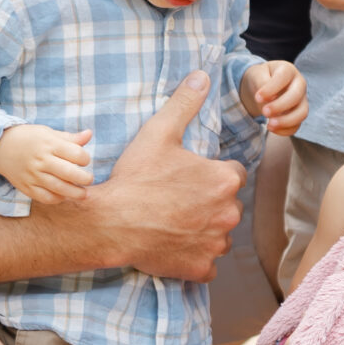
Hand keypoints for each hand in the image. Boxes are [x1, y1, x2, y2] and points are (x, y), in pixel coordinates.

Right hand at [0, 122, 93, 204]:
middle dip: (84, 178)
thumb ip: (70, 138)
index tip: (85, 161)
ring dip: (75, 193)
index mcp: (49, 144)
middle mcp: (41, 160)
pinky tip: (64, 197)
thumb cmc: (29, 138)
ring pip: (58, 188)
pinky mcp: (26, 187)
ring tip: (84, 195)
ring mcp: (33, 175)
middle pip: (69, 173)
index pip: (75, 154)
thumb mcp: (48, 132)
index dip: (85, 159)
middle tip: (89, 180)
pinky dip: (57, 199)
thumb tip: (89, 134)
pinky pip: (45, 197)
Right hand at [65, 70, 241, 280]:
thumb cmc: (136, 178)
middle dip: (209, 202)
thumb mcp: (158, 133)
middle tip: (177, 199)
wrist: (111, 223)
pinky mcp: (202, 268)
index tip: (186, 176)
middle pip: (227, 204)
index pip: (232, 173)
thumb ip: (184, 103)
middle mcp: (229, 212)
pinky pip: (207, 262)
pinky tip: (174, 243)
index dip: (209, 173)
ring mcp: (216, 244)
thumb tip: (202, 75)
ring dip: (204, 229)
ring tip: (174, 220)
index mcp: (225, 179)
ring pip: (219, 233)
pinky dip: (195, 255)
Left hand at [241, 60, 307, 136]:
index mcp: (288, 70)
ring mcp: (301, 100)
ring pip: (302, 113)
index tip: (257, 97)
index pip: (284, 77)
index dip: (271, 88)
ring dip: (286, 121)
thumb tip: (269, 100)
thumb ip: (261, 83)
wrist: (262, 86)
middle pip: (296, 95)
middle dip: (280, 106)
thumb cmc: (260, 78)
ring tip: (269, 125)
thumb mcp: (256, 75)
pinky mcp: (298, 114)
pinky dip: (285, 130)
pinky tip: (270, 128)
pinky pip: (297, 125)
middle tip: (264, 112)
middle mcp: (299, 84)